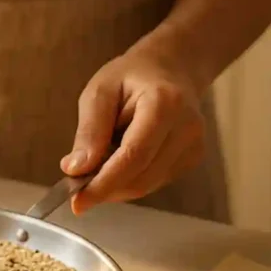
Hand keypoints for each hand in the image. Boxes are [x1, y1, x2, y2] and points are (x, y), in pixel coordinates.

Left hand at [61, 46, 205, 214]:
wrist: (171, 69)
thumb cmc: (132, 77)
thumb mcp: (100, 92)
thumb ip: (90, 131)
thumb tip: (76, 170)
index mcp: (164, 104)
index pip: (134, 156)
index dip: (104, 184)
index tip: (77, 201)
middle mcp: (187, 128)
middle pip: (141, 177)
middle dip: (105, 188)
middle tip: (78, 182)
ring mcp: (194, 146)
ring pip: (147, 185)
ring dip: (116, 184)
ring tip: (102, 158)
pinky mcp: (192, 159)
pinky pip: (154, 182)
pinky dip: (131, 179)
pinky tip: (123, 157)